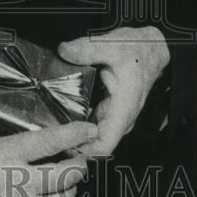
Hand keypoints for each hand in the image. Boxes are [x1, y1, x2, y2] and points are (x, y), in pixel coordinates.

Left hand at [58, 26, 169, 157]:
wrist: (152, 48)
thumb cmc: (137, 50)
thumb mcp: (111, 45)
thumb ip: (87, 49)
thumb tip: (63, 51)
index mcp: (122, 109)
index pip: (103, 145)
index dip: (82, 152)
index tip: (60, 146)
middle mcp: (119, 118)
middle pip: (94, 145)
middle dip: (71, 146)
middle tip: (44, 139)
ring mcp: (114, 116)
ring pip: (91, 136)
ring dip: (72, 136)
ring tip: (47, 130)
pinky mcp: (108, 110)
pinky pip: (91, 124)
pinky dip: (76, 124)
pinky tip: (58, 116)